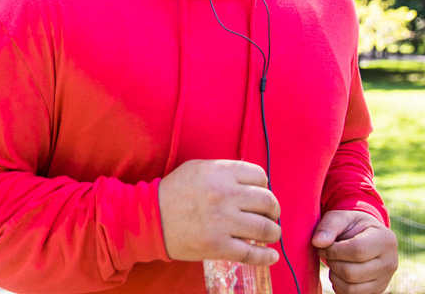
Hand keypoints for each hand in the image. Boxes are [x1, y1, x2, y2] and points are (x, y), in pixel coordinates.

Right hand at [158, 159, 280, 264]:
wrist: (151, 217)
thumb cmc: (175, 190)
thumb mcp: (199, 167)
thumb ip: (225, 170)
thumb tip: (251, 181)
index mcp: (221, 172)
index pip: (260, 176)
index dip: (264, 185)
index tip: (261, 193)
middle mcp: (226, 195)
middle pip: (267, 201)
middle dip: (273, 210)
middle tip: (270, 214)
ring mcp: (223, 222)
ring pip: (265, 228)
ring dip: (273, 232)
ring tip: (271, 233)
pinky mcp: (218, 246)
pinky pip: (251, 254)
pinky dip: (266, 257)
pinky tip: (271, 257)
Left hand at [312, 210, 397, 293]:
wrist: (367, 237)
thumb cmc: (353, 225)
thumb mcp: (342, 217)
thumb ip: (329, 226)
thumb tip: (317, 242)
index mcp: (385, 239)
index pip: (357, 251)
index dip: (334, 250)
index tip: (322, 245)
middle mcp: (390, 263)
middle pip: (352, 273)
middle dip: (332, 263)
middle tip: (325, 253)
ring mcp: (384, 281)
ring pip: (351, 288)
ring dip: (334, 276)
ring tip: (332, 262)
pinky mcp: (377, 292)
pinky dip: (339, 286)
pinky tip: (338, 272)